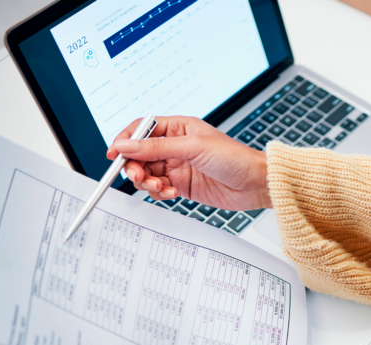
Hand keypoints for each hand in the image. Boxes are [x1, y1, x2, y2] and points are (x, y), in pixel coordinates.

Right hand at [107, 116, 271, 210]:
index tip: (115, 153)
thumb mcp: (194, 148)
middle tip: (139, 176)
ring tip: (161, 186)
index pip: (142, 129)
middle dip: (135, 166)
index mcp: (179, 127)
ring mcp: (178, 166)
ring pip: (147, 173)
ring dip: (148, 181)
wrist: (256, 183)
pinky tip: (171, 192)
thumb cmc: (235, 158)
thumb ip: (157, 148)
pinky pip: (159, 188)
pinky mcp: (182, 185)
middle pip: (140, 154)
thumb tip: (127, 145)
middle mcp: (176, 146)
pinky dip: (159, 192)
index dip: (126, 140)